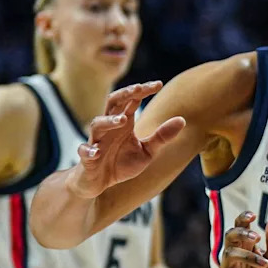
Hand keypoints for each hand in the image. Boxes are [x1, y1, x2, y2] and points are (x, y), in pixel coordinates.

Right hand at [66, 82, 185, 198]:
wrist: (99, 183)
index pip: (132, 100)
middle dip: (124, 94)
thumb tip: (182, 120)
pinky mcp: (87, 158)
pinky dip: (89, 150)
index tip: (158, 84)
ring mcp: (97, 141)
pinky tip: (97, 152)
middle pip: (113, 103)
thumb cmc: (122, 163)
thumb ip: (162, 136)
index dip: (143, 90)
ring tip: (123, 119)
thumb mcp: (147, 151)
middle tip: (138, 89)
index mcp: (124, 123)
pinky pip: (85, 151)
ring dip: (109, 120)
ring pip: (97, 124)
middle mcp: (109, 128)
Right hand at [217, 212, 267, 267]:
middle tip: (257, 237)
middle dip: (241, 233)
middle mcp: (234, 255)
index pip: (238, 226)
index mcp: (245, 246)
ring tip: (266, 264)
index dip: (243, 219)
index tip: (253, 216)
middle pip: (229, 236)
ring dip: (249, 258)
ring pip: (229, 255)